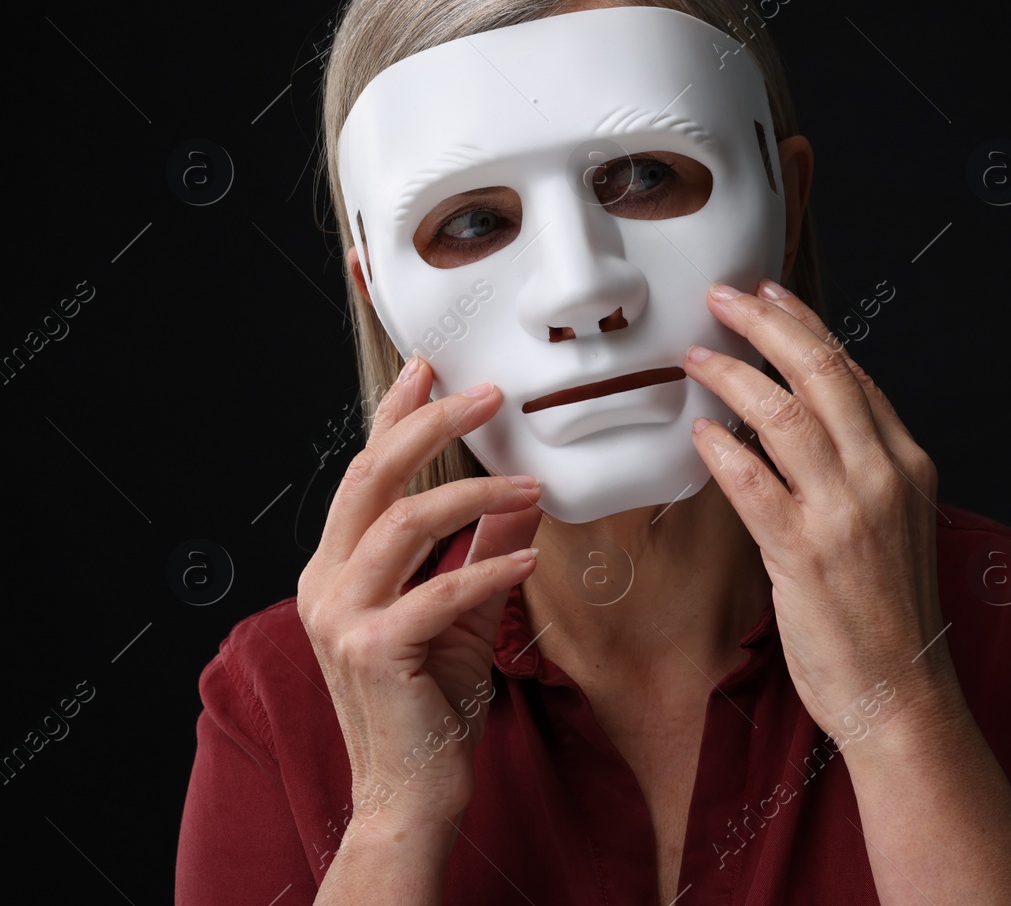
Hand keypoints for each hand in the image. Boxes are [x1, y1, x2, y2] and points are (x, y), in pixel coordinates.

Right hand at [297, 354, 542, 829]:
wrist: (410, 791)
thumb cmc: (429, 703)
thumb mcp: (459, 610)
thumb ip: (481, 548)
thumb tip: (524, 490)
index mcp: (336, 567)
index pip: (364, 473)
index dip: (395, 416)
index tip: (430, 370)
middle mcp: (327, 582)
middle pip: (373, 478)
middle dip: (430, 426)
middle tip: (486, 394)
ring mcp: (343, 616)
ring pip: (406, 521)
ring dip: (478, 494)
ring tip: (531, 483)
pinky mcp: (376, 649)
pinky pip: (442, 589)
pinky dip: (492, 566)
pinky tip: (531, 553)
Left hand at [682, 280, 956, 747]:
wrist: (901, 692)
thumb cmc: (888, 613)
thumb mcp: (894, 522)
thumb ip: (858, 467)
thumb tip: (803, 418)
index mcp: (907, 464)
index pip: (853, 372)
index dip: (804, 325)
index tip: (767, 296)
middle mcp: (883, 476)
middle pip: (821, 371)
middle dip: (766, 323)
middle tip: (723, 297)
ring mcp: (846, 513)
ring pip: (784, 414)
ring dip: (732, 374)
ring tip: (696, 355)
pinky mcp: (806, 554)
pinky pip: (752, 481)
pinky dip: (721, 448)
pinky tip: (698, 432)